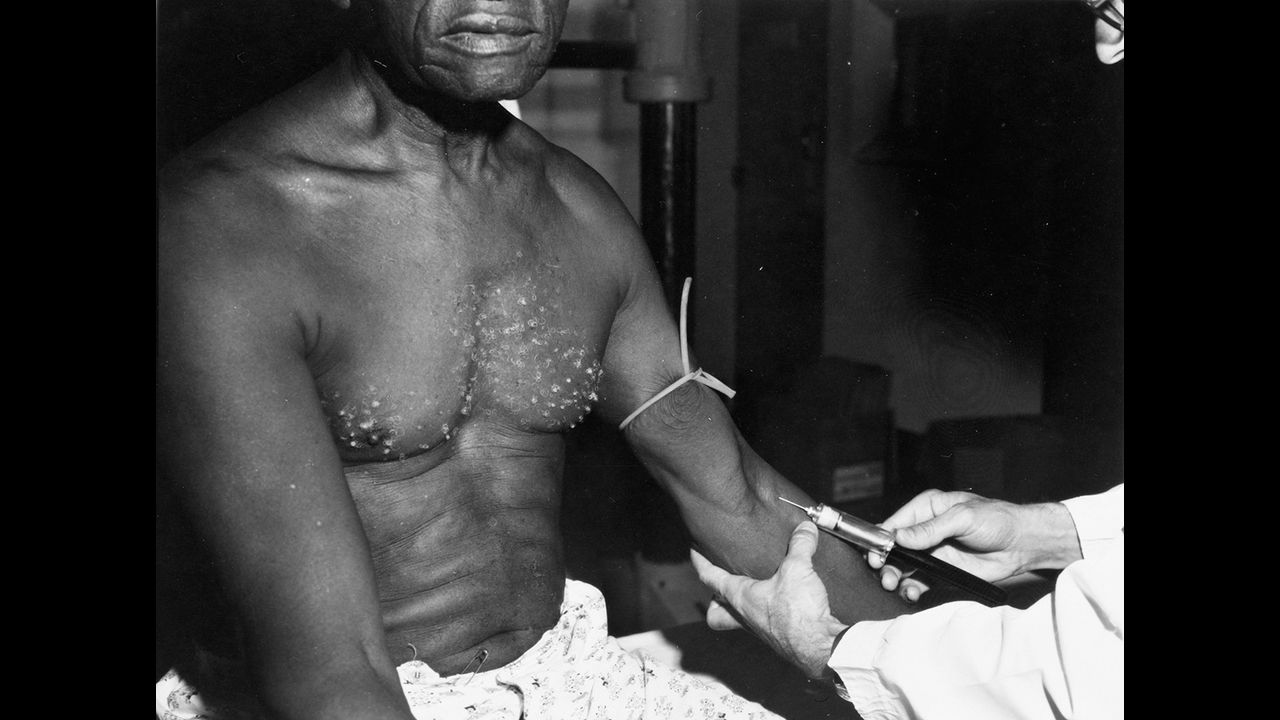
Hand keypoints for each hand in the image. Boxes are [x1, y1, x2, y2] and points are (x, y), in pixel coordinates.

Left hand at [690, 521, 848, 678]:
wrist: (820, 647)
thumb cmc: (799, 614)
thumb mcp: (798, 570)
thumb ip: (800, 545)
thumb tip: (805, 529)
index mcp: (740, 597)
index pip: (710, 577)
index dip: (700, 561)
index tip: (694, 551)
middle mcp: (745, 616)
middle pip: (716, 613)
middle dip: (714, 600)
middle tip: (720, 586)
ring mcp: (760, 630)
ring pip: (739, 620)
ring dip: (741, 606)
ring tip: (753, 591)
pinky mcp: (779, 637)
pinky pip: (763, 624)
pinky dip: (766, 612)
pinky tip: (782, 602)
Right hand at [869, 489, 1079, 601]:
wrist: (1023, 544)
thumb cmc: (997, 520)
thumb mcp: (963, 518)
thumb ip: (931, 529)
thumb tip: (900, 537)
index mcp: (927, 508)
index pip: (895, 523)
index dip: (881, 538)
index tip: (875, 553)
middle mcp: (925, 530)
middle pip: (893, 547)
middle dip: (885, 561)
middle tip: (885, 574)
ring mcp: (932, 551)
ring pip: (902, 566)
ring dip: (895, 576)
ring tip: (895, 585)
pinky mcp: (941, 571)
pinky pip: (919, 581)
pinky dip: (911, 588)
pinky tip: (912, 592)